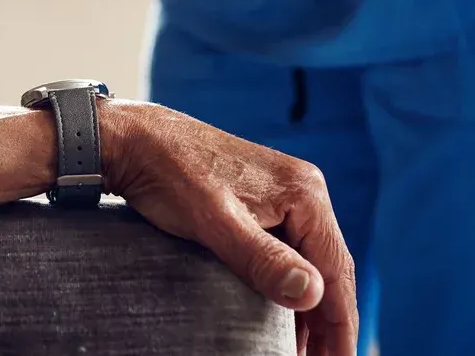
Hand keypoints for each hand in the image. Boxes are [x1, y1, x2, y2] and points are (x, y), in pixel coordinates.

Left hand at [103, 100, 358, 355]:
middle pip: (329, 269)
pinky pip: (288, 251)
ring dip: (310, 309)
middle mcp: (302, 191)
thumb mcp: (215, 223)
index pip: (336, 271)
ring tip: (305, 352)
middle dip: (328, 323)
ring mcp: (283, 195)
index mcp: (303, 194)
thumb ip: (263, 260)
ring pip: (309, 262)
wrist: (135, 139)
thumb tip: (312, 293)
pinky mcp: (261, 201)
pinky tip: (282, 314)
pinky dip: (289, 286)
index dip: (340, 324)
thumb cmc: (171, 174)